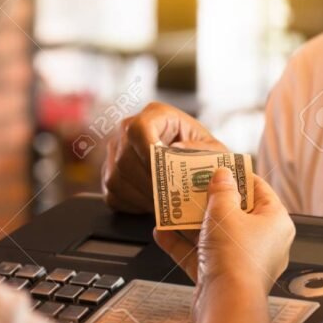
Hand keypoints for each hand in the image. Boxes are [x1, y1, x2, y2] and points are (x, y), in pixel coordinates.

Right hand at [102, 102, 226, 212]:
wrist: (193, 165)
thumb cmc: (203, 155)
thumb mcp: (213, 150)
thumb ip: (202, 149)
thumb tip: (178, 150)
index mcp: (156, 115)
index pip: (139, 129)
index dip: (147, 153)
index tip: (163, 174)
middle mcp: (128, 128)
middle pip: (125, 158)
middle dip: (148, 184)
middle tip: (168, 201)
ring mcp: (115, 150)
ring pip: (116, 179)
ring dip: (141, 197)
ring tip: (163, 207)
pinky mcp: (109, 172)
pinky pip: (112, 194)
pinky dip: (132, 205)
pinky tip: (152, 205)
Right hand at [153, 168, 294, 302]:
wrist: (226, 305)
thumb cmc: (236, 258)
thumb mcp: (225, 212)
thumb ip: (222, 190)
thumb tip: (223, 175)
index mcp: (275, 222)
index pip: (259, 189)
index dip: (237, 175)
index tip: (219, 166)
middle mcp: (263, 241)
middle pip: (234, 212)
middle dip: (209, 199)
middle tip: (191, 185)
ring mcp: (242, 260)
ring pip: (215, 234)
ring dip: (191, 221)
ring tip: (171, 206)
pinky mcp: (222, 277)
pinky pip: (202, 255)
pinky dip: (183, 244)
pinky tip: (163, 233)